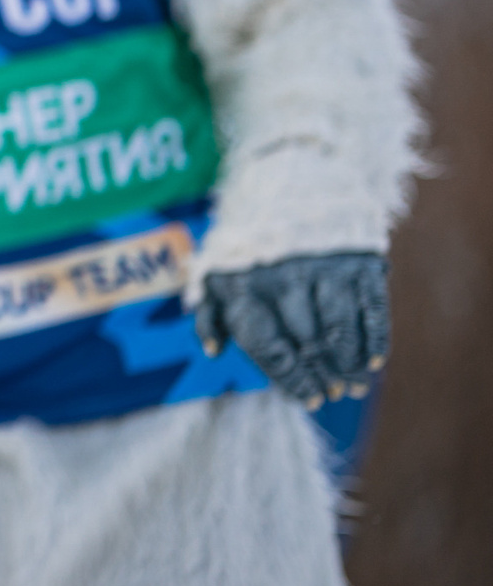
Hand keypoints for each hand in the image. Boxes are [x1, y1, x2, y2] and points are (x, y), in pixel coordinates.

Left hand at [195, 251, 388, 407]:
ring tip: (355, 386)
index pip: (271, 350)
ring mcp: (324, 271)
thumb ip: (210, 315)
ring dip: (350, 364)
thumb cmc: (248, 246)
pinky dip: (374, 338)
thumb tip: (213, 352)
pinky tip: (374, 361)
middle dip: (324, 376)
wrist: (287, 185)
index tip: (310, 400)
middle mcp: (286, 282)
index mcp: (248, 290)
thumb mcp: (216, 273)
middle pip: (309, 344)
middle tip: (334, 394)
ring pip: (341, 330)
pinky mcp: (358, 261)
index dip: (293, 381)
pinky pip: (371, 308)